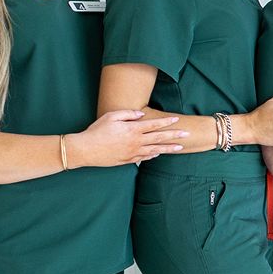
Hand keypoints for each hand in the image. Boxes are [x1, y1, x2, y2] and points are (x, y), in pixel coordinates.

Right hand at [66, 110, 186, 166]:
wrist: (85, 150)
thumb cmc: (96, 131)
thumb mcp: (111, 116)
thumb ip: (128, 114)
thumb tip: (141, 114)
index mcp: (132, 130)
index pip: (154, 124)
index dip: (166, 122)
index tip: (177, 120)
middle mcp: (135, 142)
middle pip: (159, 138)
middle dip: (174, 135)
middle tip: (187, 134)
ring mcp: (132, 152)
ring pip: (155, 150)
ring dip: (168, 148)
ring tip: (179, 147)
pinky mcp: (127, 160)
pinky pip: (144, 158)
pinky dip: (153, 155)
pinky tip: (159, 154)